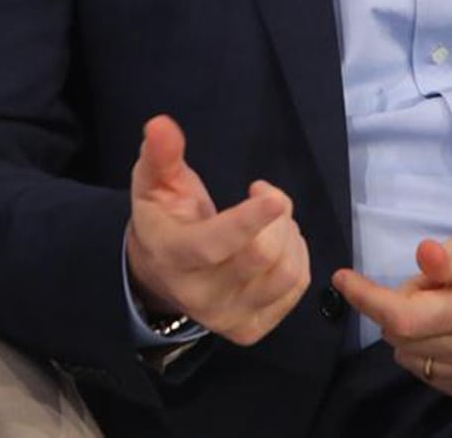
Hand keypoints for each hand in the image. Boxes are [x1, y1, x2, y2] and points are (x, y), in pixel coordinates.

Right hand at [124, 114, 311, 345]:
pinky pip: (296, 289)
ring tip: (275, 219)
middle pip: (262, 256)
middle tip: (267, 195)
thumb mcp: (154, 183)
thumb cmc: (164, 219)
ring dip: (290, 235)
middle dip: (277, 214)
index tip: (274, 196)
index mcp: (172, 256)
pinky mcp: (250, 328)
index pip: (215, 244)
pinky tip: (279, 242)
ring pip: (285, 274)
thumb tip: (161, 124)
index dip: (249, 220)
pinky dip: (298, 256)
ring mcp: (227, 317)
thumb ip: (161, 155)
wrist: (159, 274)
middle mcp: (199, 296)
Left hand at [332, 220, 451, 409]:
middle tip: (431, 284)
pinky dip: (430, 353)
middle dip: (399, 307)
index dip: (366, 298)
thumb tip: (422, 258)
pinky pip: (432, 377)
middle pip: (402, 340)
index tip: (342, 278)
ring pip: (412, 361)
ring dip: (414, 333)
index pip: (403, 318)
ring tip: (448, 307)